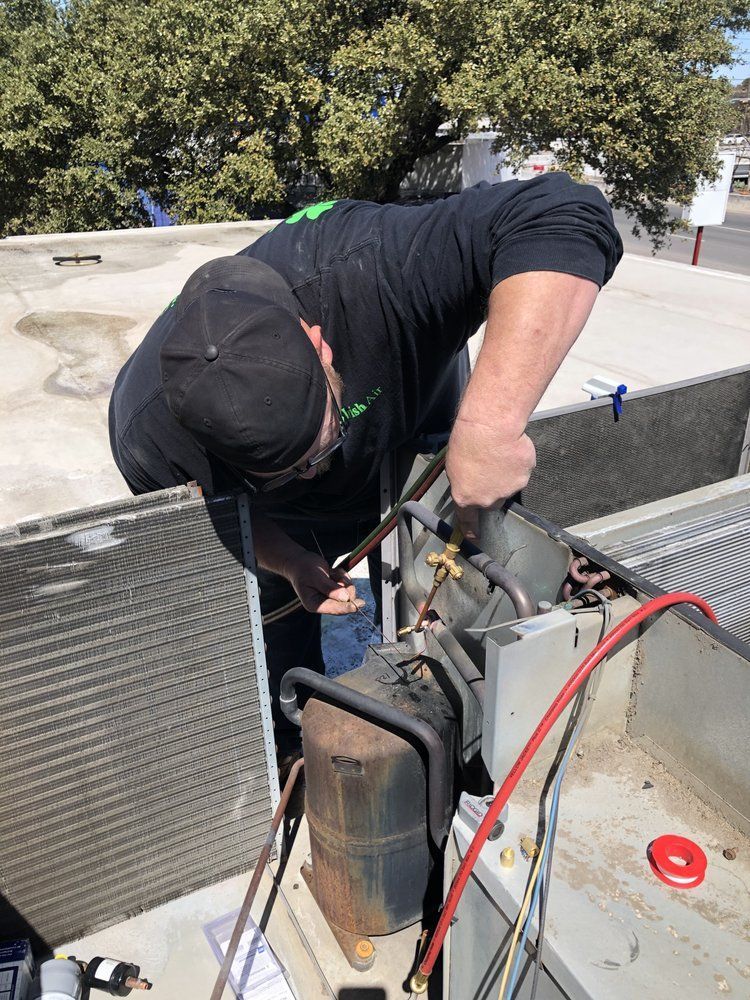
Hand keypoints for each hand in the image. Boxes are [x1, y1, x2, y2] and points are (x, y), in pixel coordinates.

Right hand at [282, 551, 364, 614]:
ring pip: (348, 590)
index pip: (334, 609)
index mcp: (315, 604)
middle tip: (335, 575)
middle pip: (345, 601)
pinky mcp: (335, 589)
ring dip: (342, 578)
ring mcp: (330, 596)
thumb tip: (345, 598)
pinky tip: (332, 571)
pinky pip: (347, 583)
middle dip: (344, 586)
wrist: (299, 561)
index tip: (358, 605)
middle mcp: (324, 603)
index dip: (347, 607)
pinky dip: (342, 575)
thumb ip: (330, 588)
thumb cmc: (304, 568)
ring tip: (330, 572)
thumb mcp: (316, 577)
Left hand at [446, 417, 535, 539]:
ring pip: (508, 488)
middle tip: (488, 473)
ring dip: (505, 477)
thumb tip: (471, 484)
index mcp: (466, 498)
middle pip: (492, 503)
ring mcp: (509, 490)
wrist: (491, 428)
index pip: (468, 521)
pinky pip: (521, 473)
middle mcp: (488, 500)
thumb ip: (464, 483)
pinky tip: (511, 451)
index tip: (474, 537)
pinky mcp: (525, 477)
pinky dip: (518, 465)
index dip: (471, 530)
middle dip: (491, 492)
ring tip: (499, 456)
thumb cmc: (467, 442)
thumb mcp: (453, 466)